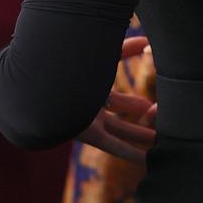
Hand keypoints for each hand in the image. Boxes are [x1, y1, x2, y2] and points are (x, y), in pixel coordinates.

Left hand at [78, 36, 156, 162]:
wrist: (41, 82)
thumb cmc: (69, 63)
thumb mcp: (102, 55)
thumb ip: (125, 49)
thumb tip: (148, 41)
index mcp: (91, 91)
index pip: (119, 100)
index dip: (135, 104)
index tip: (149, 106)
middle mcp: (91, 109)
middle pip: (121, 119)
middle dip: (141, 122)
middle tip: (161, 126)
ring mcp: (91, 123)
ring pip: (122, 133)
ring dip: (141, 138)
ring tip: (162, 143)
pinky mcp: (89, 134)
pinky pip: (114, 146)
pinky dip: (132, 153)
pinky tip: (146, 161)